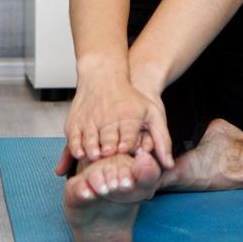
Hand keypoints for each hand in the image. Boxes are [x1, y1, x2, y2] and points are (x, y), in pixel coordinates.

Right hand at [53, 70, 173, 174]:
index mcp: (129, 117)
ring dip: (92, 149)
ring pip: (90, 139)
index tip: (124, 152)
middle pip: (108, 138)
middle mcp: (108, 118)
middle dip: (108, 148)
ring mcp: (90, 119)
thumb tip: (168, 165)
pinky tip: (80, 154)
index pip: (128, 135)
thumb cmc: (131, 99)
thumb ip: (163, 140)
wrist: (104, 76)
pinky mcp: (76, 121)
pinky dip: (76, 146)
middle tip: (108, 156)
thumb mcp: (152, 113)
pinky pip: (74, 137)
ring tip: (95, 157)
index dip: (126, 145)